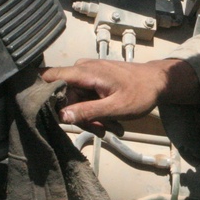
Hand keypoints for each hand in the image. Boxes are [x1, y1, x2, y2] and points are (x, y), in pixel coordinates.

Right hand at [40, 58, 198, 135]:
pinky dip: (95, 112)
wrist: (158, 83)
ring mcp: (87, 74)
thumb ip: (88, 111)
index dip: (41, 94)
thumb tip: (62, 116)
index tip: (46, 113)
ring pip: (75, 101)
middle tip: (100, 130)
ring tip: (111, 128)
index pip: (49, 76)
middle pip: (64, 97)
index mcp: (85, 72)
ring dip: (91, 118)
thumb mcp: (115, 107)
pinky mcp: (93, 80)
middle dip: (80, 117)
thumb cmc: (141, 92)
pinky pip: (85, 99)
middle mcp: (82, 70)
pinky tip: (110, 122)